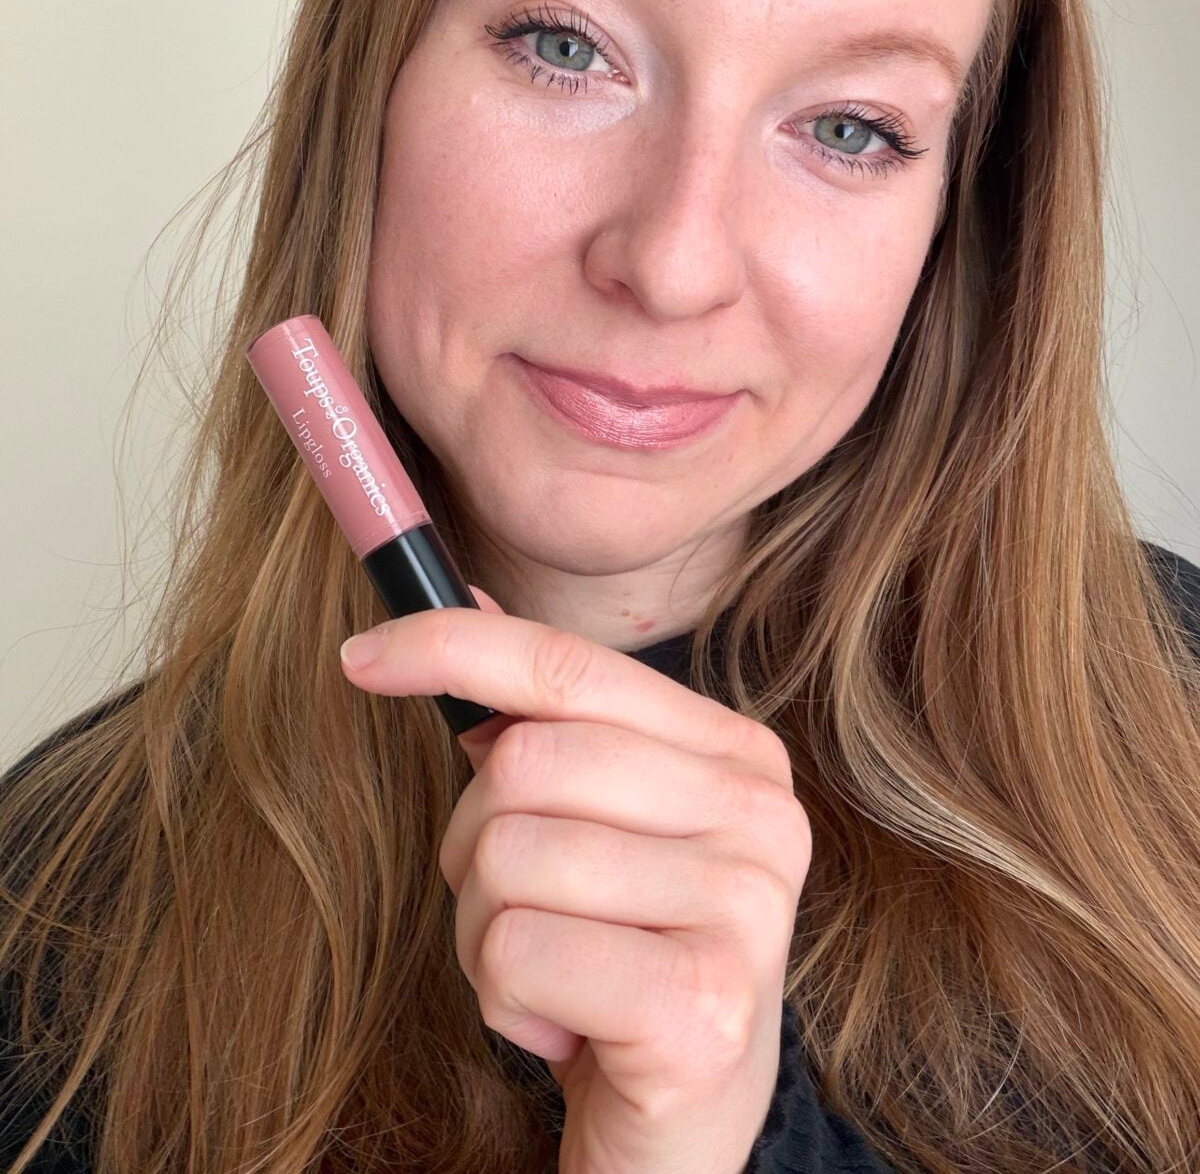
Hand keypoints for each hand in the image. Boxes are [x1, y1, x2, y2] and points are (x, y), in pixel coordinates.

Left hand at [339, 588, 811, 1173]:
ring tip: (552, 979)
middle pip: (524, 764)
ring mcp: (745, 909)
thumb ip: (546, 717)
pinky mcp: (705, 1005)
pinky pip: (518, 950)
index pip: (571, 668)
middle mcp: (761, 816)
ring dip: (487, 935)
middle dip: (474, 849)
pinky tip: (566, 1033)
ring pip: (508, 856)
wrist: (670, 1134)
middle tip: (522, 915)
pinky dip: (505, 1000)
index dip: (453, 646)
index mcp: (738, 756)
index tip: (361, 658)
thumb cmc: (619, 963)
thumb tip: (457, 594)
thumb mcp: (592, 828)